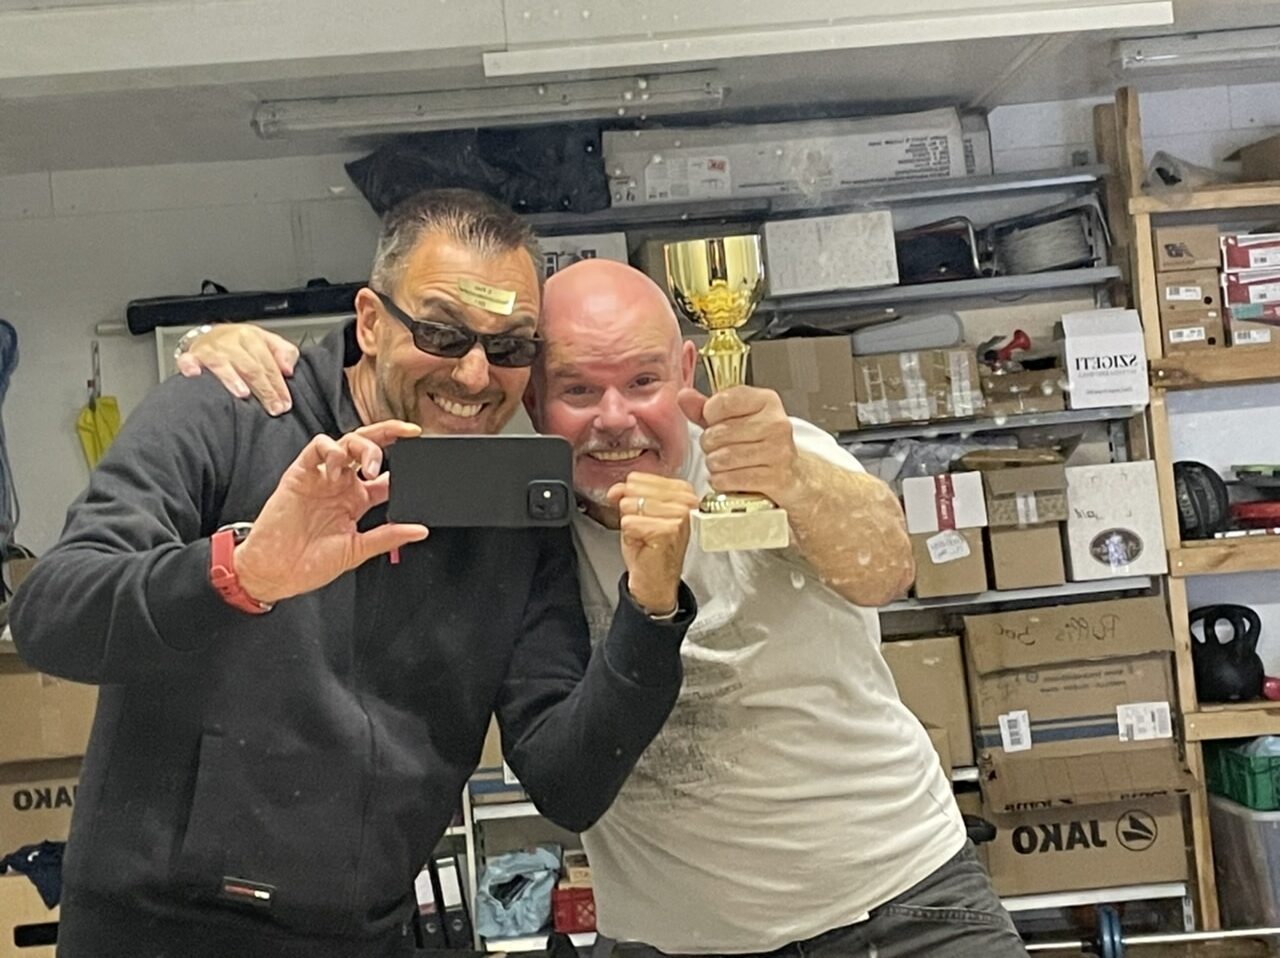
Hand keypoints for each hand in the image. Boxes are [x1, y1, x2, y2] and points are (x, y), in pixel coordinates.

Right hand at [177, 324, 298, 415]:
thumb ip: (284, 353)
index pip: (268, 363)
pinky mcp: (190, 357)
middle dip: (264, 389)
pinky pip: (188, 361)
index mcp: (250, 337)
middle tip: (273, 407)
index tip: (285, 402)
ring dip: (232, 379)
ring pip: (222, 364)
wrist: (210, 336)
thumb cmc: (241, 345)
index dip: (278, 384)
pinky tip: (196, 376)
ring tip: (243, 394)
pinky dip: (190, 367)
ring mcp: (208, 349)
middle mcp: (229, 341)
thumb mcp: (267, 343)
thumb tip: (289, 369)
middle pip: (250, 366)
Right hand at [234, 421, 427, 603]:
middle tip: (408, 435)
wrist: (274, 573)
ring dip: (364, 446)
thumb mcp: (357, 551)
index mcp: (357, 501)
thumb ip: (388, 537)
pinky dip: (331, 449)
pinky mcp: (299, 474)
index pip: (385, 475)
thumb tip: (420, 530)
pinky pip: (316, 448)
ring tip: (370, 466)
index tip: (421, 460)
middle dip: (389, 435)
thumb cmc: (310, 565)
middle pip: (368, 448)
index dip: (403, 465)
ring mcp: (321, 478)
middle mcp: (341, 485)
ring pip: (347, 443)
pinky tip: (337, 464)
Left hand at [607, 473, 697, 613]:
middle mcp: (686, 501)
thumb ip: (626, 494)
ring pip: (630, 505)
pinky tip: (645, 544)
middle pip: (633, 490)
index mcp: (682, 491)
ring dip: (631, 525)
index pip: (638, 478)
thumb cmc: (650, 549)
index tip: (643, 516)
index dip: (630, 498)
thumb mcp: (636, 514)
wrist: (655, 582)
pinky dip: (631, 536)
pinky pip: (630, 522)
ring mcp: (680, 515)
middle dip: (631, 512)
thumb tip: (616, 489)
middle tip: (645, 530)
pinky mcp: (669, 530)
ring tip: (645, 537)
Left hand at [678, 385, 798, 505]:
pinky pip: (729, 479)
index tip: (715, 422)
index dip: (709, 415)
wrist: (792, 474)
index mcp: (766, 401)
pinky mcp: (775, 478)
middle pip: (717, 433)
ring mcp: (778, 451)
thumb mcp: (734, 419)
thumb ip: (707, 408)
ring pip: (721, 458)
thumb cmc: (760, 444)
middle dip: (710, 445)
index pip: (721, 402)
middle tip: (720, 448)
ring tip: (724, 464)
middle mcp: (776, 423)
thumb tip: (684, 396)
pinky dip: (721, 481)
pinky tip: (729, 478)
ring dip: (714, 465)